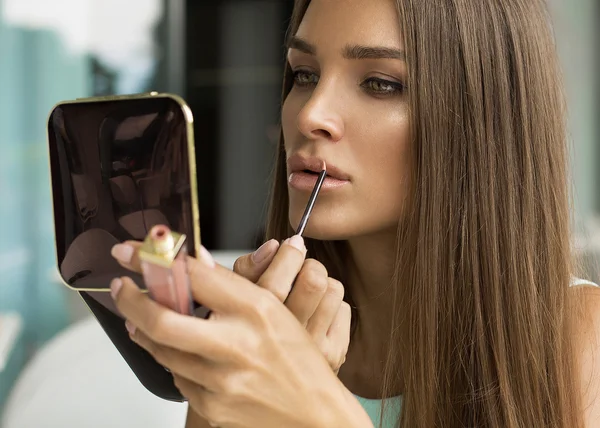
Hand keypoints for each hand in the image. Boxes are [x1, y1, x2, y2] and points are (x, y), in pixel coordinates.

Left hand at [110, 241, 371, 427]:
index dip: (154, 258)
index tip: (130, 251)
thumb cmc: (297, 358)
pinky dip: (170, 358)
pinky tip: (177, 350)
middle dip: (131, 299)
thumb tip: (194, 262)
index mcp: (255, 309)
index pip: (193, 274)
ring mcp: (221, 379)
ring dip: (144, 329)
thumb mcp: (273, 310)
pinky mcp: (211, 405)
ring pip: (160, 349)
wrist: (313, 413)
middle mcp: (236, 343)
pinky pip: (175, 375)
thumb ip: (230, 287)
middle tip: (122, 288)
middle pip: (162, 318)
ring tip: (141, 318)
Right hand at [233, 237, 350, 374]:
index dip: (288, 252)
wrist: (262, 391)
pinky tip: (314, 317)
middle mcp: (287, 337)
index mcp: (255, 322)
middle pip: (314, 277)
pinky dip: (331, 307)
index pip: (283, 271)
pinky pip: (344, 309)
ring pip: (333, 289)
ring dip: (320, 286)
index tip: (288, 246)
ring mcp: (314, 349)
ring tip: (304, 295)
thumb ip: (247, 271)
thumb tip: (273, 246)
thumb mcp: (229, 303)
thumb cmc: (242, 337)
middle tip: (298, 269)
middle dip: (307, 264)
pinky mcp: (334, 355)